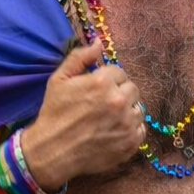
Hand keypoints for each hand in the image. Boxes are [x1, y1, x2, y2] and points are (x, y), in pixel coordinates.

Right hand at [21, 42, 143, 188]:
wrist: (53, 149)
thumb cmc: (55, 112)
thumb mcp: (59, 79)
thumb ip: (80, 57)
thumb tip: (99, 43)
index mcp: (102, 82)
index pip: (119, 72)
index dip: (108, 79)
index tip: (97, 88)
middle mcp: (119, 101)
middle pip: (132, 89)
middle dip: (119, 92)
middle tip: (103, 103)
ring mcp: (127, 123)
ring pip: (138, 108)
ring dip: (127, 110)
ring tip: (108, 117)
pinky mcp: (131, 142)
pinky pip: (141, 129)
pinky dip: (130, 128)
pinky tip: (113, 130)